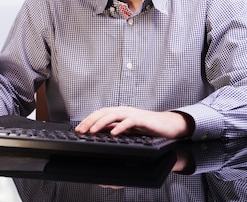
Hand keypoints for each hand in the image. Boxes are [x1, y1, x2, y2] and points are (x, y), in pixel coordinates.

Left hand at [74, 106, 193, 138]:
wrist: (167, 125)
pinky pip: (129, 121)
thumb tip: (101, 134)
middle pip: (103, 112)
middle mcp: (124, 111)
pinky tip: (113, 133)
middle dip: (90, 120)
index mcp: (119, 113)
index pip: (100, 113)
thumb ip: (116, 129)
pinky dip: (120, 127)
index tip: (78, 129)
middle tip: (80, 130)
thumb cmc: (148, 127)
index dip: (88, 120)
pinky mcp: (142, 120)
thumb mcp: (128, 129)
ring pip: (113, 115)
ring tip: (92, 131)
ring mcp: (133, 114)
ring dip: (101, 122)